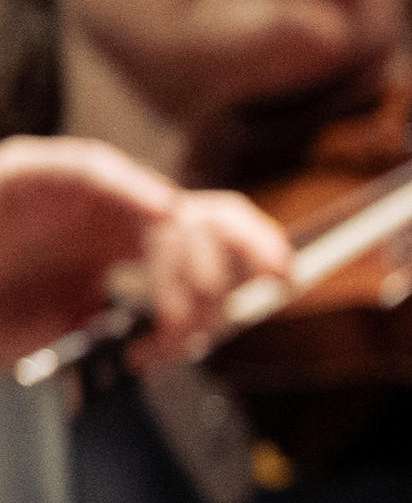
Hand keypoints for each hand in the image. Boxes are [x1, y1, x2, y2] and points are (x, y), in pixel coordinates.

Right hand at [0, 139, 289, 367]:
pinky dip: (131, 189)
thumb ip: (133, 327)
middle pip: (206, 219)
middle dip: (241, 253)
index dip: (252, 254)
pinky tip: (159, 215)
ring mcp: (81, 193)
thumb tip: (195, 331)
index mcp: (125, 248)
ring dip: (186, 257)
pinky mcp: (37, 171)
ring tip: (179, 306)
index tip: (283, 277)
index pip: (208, 242)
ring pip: (164, 206)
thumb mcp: (75, 333)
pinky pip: (94, 169)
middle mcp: (114, 216)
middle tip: (256, 286)